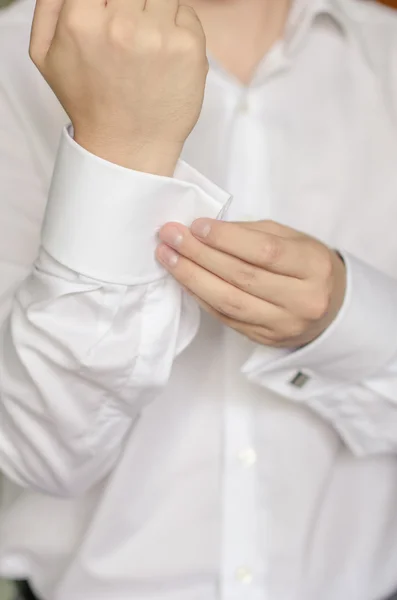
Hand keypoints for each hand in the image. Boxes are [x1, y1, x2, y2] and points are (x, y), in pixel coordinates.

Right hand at [30, 0, 207, 174]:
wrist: (127, 148)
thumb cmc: (88, 101)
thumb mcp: (45, 54)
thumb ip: (49, 2)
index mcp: (81, 20)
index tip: (111, 10)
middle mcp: (121, 25)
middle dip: (132, 3)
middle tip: (131, 24)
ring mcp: (159, 36)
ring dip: (156, 10)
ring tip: (147, 40)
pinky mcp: (189, 48)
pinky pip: (187, 13)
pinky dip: (179, 27)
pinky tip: (165, 56)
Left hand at [156, 219, 345, 347]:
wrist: (331, 309)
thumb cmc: (307, 266)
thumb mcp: (294, 239)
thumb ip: (254, 233)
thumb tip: (206, 230)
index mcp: (314, 267)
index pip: (265, 252)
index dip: (227, 239)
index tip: (197, 226)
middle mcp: (302, 300)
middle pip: (242, 277)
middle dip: (200, 255)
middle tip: (171, 237)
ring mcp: (283, 325)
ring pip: (229, 302)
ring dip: (192, 277)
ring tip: (168, 257)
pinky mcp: (265, 339)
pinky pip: (226, 317)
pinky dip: (201, 296)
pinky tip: (184, 279)